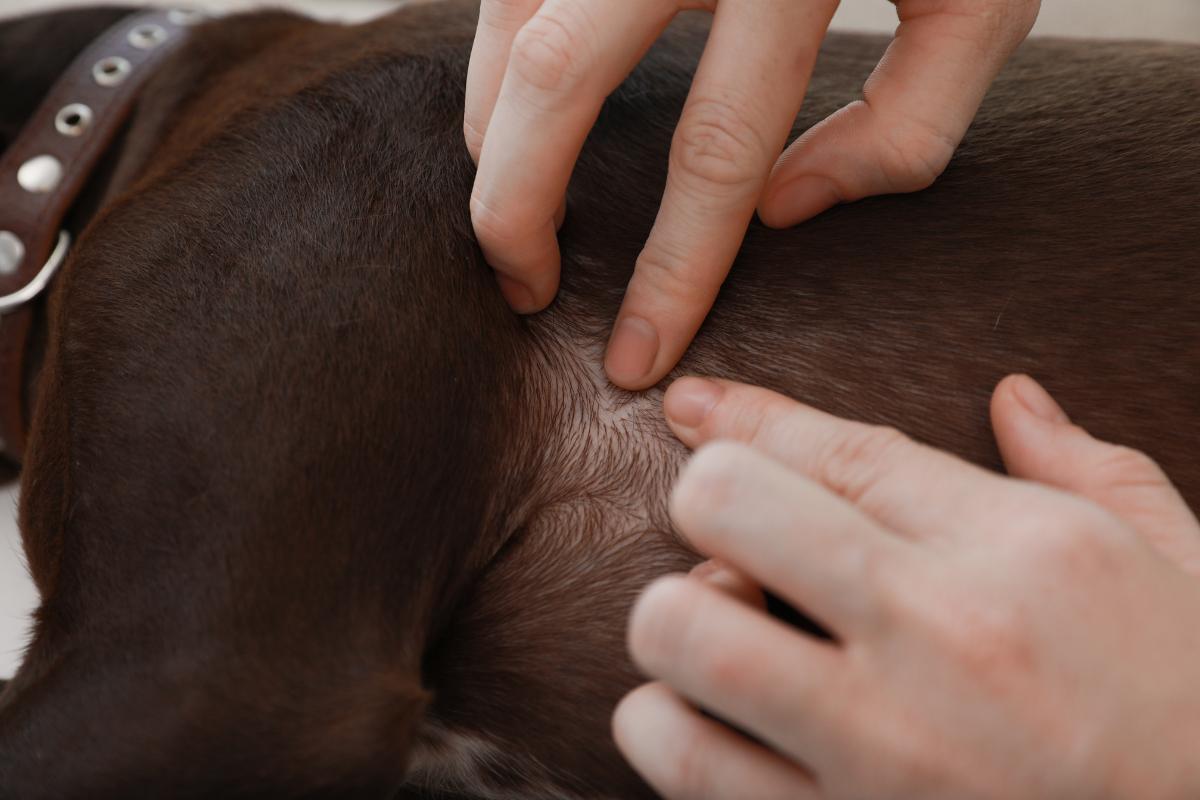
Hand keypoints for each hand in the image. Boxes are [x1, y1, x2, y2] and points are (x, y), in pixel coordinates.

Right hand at [465, 0, 1040, 389]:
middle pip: (558, 80)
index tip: (634, 355)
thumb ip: (907, 124)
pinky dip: (496, 52)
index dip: (670, 270)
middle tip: (522, 290)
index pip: (717, 151)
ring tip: (512, 207)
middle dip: (517, 207)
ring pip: (509, 19)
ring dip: (492, 129)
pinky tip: (516, 106)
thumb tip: (780, 213)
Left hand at [614, 374, 1199, 798]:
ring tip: (714, 636)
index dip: (742, 416)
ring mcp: (885, 749)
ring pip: (685, 635)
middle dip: (705, 505)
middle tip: (729, 541)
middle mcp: (941, 636)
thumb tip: (1015, 397)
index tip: (691, 407)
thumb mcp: (1181, 566)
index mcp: (1019, 550)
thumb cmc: (1192, 708)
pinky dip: (665, 730)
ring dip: (674, 624)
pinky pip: (689, 767)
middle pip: (729, 507)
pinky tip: (706, 721)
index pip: (837, 449)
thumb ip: (1088, 469)